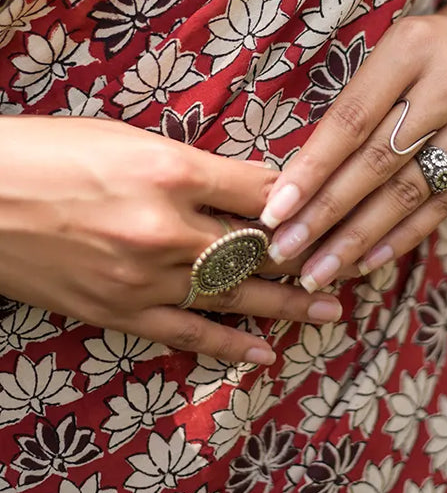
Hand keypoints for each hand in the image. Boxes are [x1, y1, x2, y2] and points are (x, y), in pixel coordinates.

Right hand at [0, 116, 342, 364]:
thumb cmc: (47, 151)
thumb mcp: (125, 137)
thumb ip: (188, 164)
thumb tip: (244, 184)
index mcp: (170, 169)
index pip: (260, 188)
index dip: (301, 200)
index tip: (332, 207)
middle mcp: (165, 226)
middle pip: (258, 247)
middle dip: (309, 257)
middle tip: (353, 265)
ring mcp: (142, 276)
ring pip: (233, 296)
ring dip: (286, 306)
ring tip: (331, 313)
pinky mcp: (117, 311)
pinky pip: (185, 334)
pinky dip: (228, 345)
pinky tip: (264, 354)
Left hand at [260, 0, 446, 289]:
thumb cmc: (429, 45)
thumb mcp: (392, 45)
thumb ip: (354, 95)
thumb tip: (294, 172)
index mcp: (412, 47)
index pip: (353, 119)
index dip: (311, 168)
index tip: (275, 210)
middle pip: (379, 161)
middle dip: (326, 213)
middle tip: (284, 249)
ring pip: (409, 191)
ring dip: (358, 238)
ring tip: (318, 271)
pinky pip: (442, 205)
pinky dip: (400, 238)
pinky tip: (365, 262)